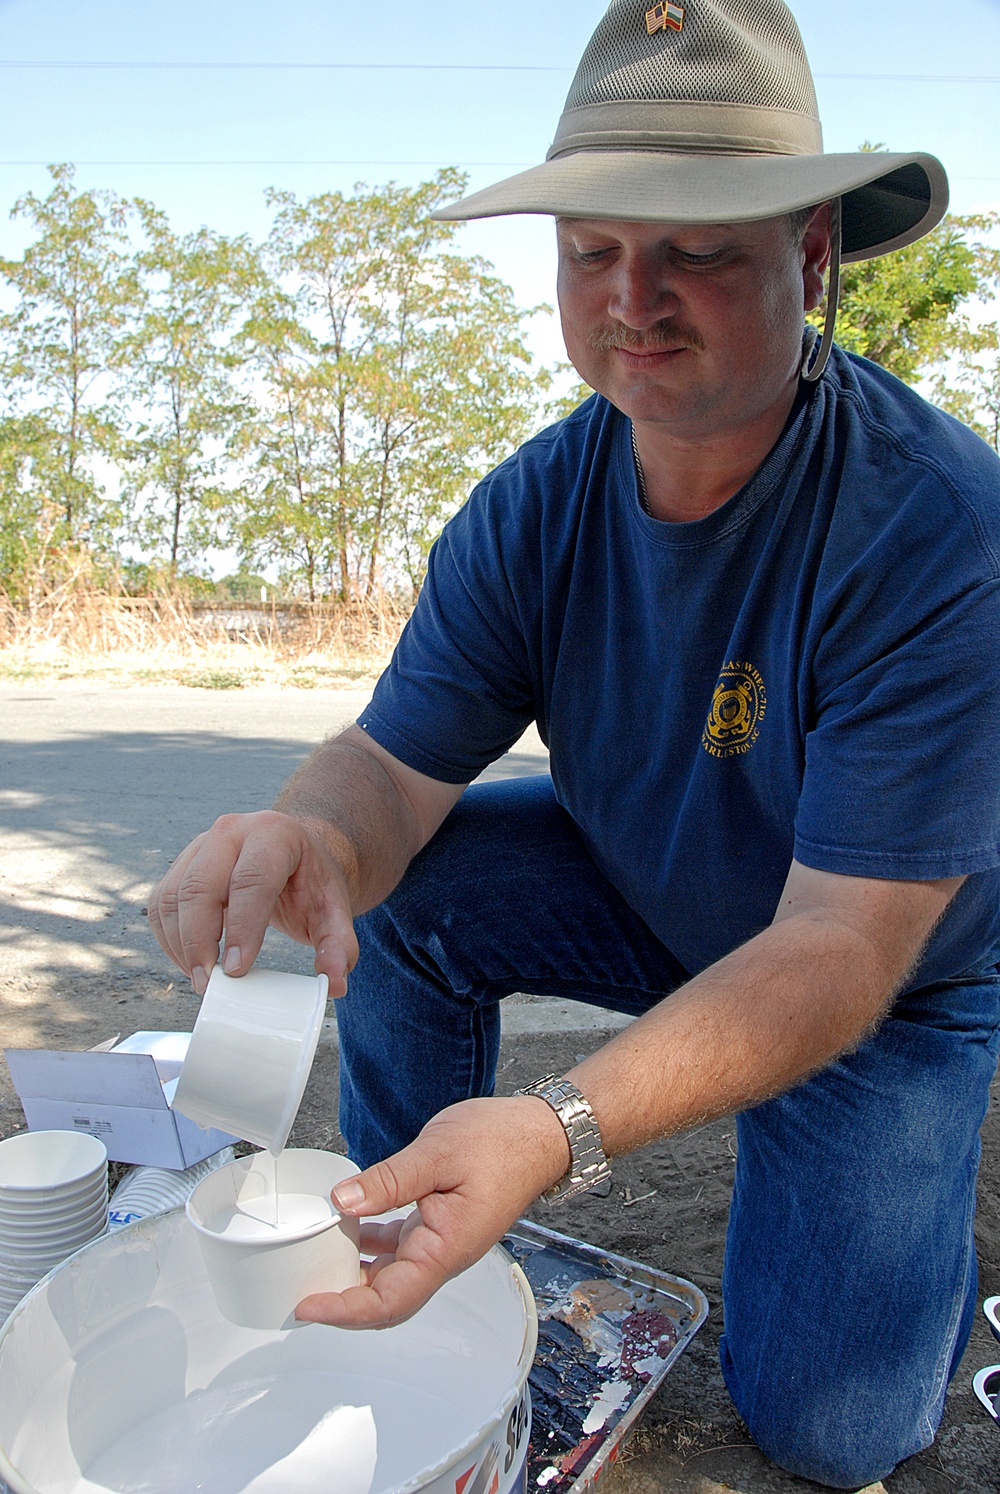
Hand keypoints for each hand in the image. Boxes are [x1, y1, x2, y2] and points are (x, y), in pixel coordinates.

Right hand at [147, 809, 358, 995]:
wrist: (294, 854)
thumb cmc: (311, 882)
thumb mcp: (334, 909)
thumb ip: (339, 945)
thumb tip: (335, 983)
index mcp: (274, 834)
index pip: (252, 880)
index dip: (242, 927)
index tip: (236, 970)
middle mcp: (231, 831)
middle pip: (201, 886)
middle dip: (199, 940)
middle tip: (210, 984)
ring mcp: (200, 845)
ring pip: (174, 896)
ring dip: (180, 944)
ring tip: (202, 980)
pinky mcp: (181, 865)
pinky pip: (161, 903)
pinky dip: (169, 939)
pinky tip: (190, 964)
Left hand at [295, 1096, 570, 1329]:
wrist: (538, 1134)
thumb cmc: (499, 1142)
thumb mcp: (437, 1153)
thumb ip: (388, 1180)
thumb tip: (341, 1201)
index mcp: (444, 1250)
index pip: (388, 1301)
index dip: (344, 1311)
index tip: (307, 1306)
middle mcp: (441, 1256)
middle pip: (385, 1298)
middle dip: (342, 1301)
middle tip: (298, 1291)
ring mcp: (439, 1242)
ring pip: (389, 1275)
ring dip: (353, 1275)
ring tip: (312, 1263)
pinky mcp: (438, 1225)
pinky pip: (397, 1248)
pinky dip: (368, 1244)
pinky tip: (345, 1226)